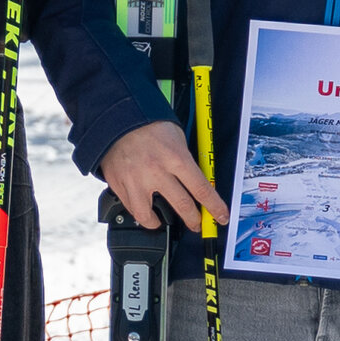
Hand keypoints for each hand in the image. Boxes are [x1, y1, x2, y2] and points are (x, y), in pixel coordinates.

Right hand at [97, 121, 228, 233]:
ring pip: (149, 217)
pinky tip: (143, 209)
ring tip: (161, 222)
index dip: (215, 207)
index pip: (202, 190)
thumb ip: (185, 162)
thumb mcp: (176, 138)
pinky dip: (138, 212)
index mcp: (176, 158)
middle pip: (182, 207)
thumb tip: (196, 182)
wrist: (118, 117)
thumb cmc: (149, 125)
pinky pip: (131, 208)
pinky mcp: (119, 184)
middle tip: (196, 223)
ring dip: (158, 223)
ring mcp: (136, 181)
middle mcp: (156, 172)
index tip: (221, 216)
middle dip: (194, 220)